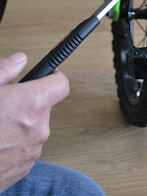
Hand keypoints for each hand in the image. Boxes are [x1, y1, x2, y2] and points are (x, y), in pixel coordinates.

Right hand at [0, 53, 69, 192]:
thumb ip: (4, 70)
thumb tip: (19, 60)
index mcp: (32, 104)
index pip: (61, 84)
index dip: (53, 77)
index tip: (46, 75)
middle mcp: (39, 128)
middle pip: (42, 108)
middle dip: (25, 104)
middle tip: (3, 104)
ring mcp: (33, 150)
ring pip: (32, 129)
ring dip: (18, 125)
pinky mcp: (25, 167)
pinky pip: (24, 148)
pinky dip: (12, 144)